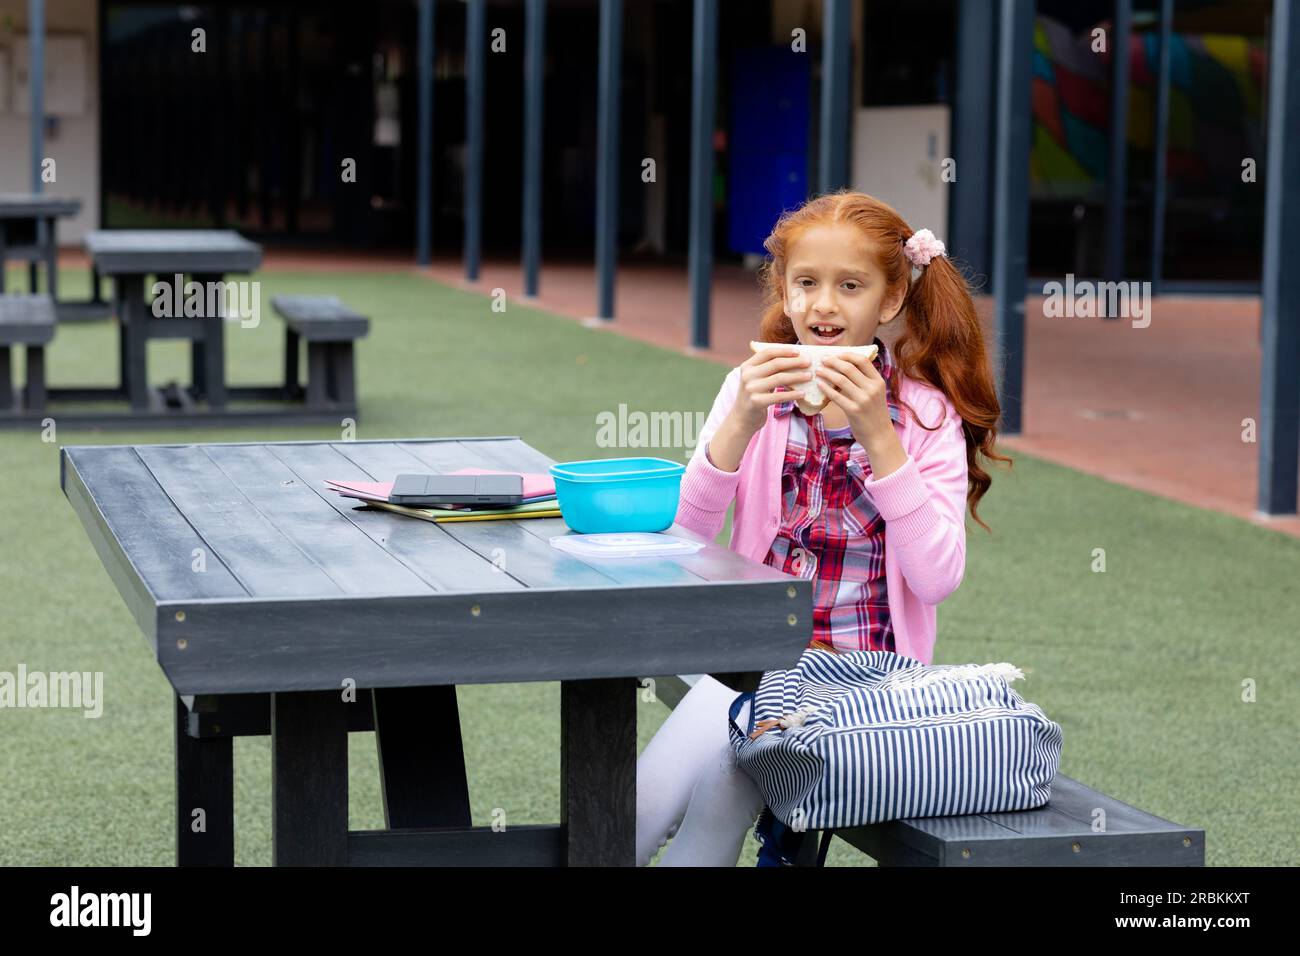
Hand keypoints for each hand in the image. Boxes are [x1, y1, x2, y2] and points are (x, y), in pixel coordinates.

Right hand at [729, 345, 810, 433]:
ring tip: (809, 376)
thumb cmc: (755, 395)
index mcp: (747, 366)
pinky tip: (803, 393)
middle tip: (809, 362)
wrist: (741, 418)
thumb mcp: (756, 379)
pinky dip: (793, 394)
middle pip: (775, 364)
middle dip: (794, 362)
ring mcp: (751, 389)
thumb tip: (794, 357)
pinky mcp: (756, 402)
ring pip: (779, 378)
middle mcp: (748, 375)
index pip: (767, 353)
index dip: (784, 351)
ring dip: (797, 376)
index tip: (799, 351)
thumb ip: (767, 368)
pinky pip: (779, 396)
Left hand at [816, 353, 906, 477]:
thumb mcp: (875, 394)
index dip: (847, 355)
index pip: (862, 360)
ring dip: (827, 373)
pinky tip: (819, 384)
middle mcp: (872, 388)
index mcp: (878, 381)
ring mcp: (863, 399)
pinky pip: (836, 396)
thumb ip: (865, 381)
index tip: (836, 354)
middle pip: (849, 368)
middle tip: (822, 359)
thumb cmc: (874, 413)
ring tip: (818, 371)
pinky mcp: (853, 410)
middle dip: (833, 361)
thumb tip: (845, 366)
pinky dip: (826, 388)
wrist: (879, 436)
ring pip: (841, 380)